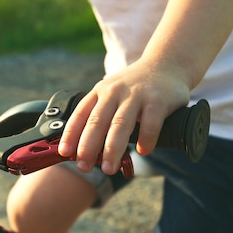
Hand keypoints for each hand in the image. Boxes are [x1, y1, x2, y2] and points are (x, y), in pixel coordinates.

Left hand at [58, 58, 189, 174]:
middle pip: (97, 121)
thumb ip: (100, 115)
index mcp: (100, 92)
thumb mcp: (112, 93)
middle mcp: (115, 91)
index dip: (70, 134)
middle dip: (88, 147)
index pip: (80, 114)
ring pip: (120, 124)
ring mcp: (136, 94)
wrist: (167, 63)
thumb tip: (84, 151)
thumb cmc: (136, 86)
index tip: (64, 152)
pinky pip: (150, 123)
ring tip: (109, 168)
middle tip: (83, 167)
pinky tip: (142, 151)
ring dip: (112, 149)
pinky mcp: (158, 100)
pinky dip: (145, 139)